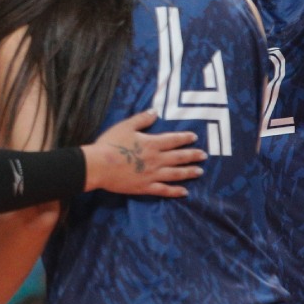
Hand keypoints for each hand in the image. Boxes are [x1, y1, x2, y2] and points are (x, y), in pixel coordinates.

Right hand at [84, 110, 205, 196]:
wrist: (99, 165)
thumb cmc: (110, 144)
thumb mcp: (125, 126)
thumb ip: (142, 119)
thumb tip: (155, 111)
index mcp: (152, 143)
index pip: (173, 140)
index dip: (185, 138)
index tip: (195, 138)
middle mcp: (156, 160)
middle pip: (179, 157)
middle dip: (193, 156)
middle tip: (204, 156)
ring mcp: (152, 175)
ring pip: (176, 174)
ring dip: (189, 172)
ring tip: (199, 172)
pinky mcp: (145, 187)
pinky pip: (164, 190)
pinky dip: (175, 191)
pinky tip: (184, 192)